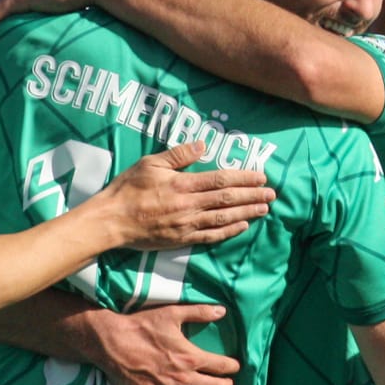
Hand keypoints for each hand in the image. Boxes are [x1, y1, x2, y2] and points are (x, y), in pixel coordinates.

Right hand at [87, 303, 239, 384]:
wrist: (111, 342)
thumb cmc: (141, 326)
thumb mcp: (172, 313)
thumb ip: (199, 312)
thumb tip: (222, 310)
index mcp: (190, 357)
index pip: (220, 366)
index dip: (232, 367)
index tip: (235, 366)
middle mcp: (182, 378)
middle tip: (229, 384)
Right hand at [98, 141, 274, 249]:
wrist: (111, 221)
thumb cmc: (128, 189)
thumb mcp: (150, 164)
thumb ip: (178, 155)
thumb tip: (203, 145)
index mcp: (182, 184)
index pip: (220, 180)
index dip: (243, 178)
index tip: (261, 176)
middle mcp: (188, 205)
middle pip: (227, 199)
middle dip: (252, 195)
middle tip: (272, 193)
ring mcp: (186, 225)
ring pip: (223, 218)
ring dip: (247, 213)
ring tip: (265, 208)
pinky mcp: (182, 239)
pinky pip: (211, 236)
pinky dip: (229, 231)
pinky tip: (243, 226)